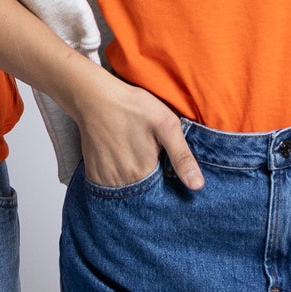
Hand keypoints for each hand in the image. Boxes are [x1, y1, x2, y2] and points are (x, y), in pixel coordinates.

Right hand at [71, 68, 204, 190]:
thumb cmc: (134, 107)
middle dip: (151, 183)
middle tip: (147, 156)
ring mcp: (106, 180)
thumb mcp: (166, 125)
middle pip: (144, 193)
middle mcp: (124, 182)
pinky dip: (117, 180)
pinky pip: (109, 188)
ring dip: (133, 183)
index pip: (162, 193)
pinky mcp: (93, 175)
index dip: (167, 183)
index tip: (164, 165)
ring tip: (133, 158)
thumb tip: (197, 186)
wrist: (96, 98)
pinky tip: (120, 161)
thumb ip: (182, 157)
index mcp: (144, 172)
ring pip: (127, 192)